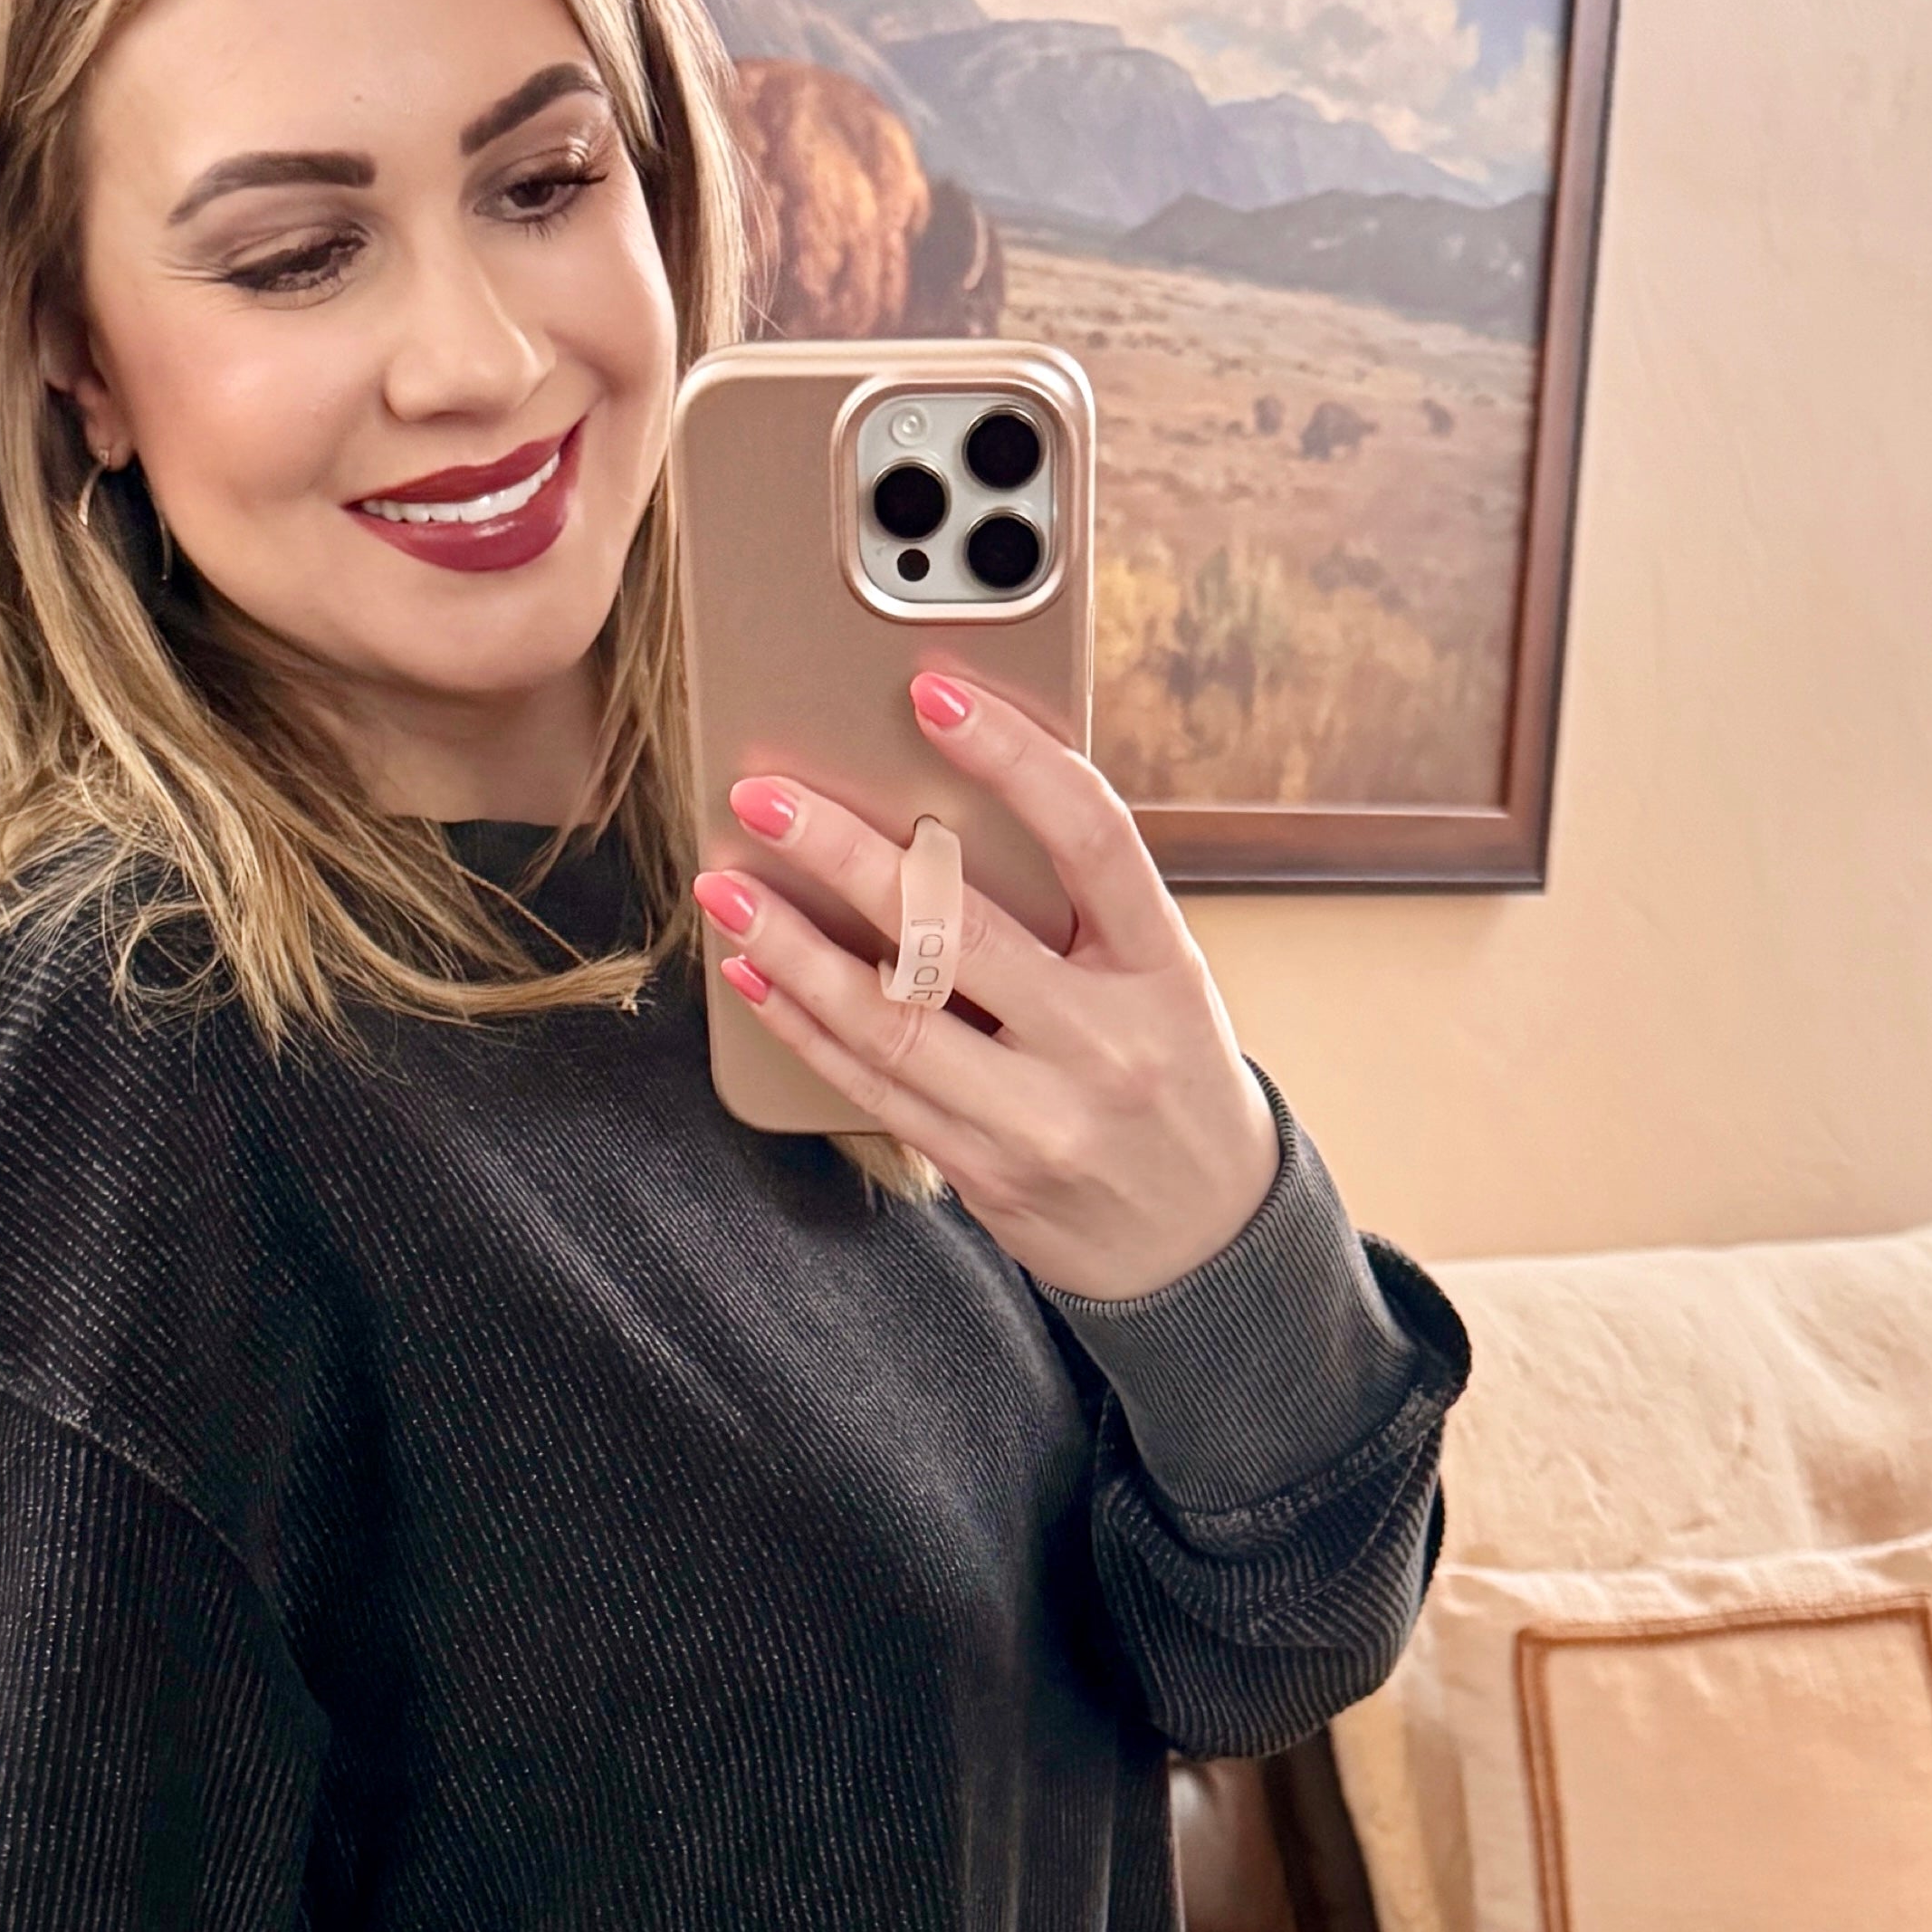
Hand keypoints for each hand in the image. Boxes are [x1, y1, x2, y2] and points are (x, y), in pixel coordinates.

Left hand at [692, 669, 1281, 1303]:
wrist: (1204, 1238)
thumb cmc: (1170, 1078)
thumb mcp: (1163, 982)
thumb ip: (1079, 912)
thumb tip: (939, 812)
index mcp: (1164, 967)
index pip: (1091, 837)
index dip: (1011, 757)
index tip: (932, 693)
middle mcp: (1106, 1042)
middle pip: (958, 930)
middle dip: (846, 855)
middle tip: (766, 799)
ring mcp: (1041, 1117)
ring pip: (892, 1018)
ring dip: (792, 946)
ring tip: (727, 888)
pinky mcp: (985, 1172)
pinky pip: (873, 1087)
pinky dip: (802, 1025)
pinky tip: (755, 975)